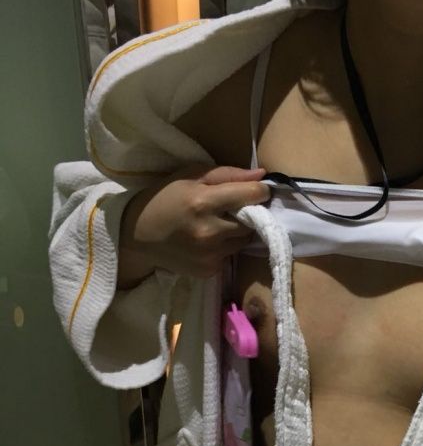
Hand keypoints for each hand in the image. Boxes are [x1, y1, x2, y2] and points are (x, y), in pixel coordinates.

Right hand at [119, 164, 270, 279]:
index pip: (251, 196)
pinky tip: (207, 242)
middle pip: (252, 223)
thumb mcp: (191, 176)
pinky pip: (230, 256)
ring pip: (243, 241)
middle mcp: (210, 231)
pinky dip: (225, 248)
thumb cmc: (165, 199)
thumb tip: (261, 175)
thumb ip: (228, 174)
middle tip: (233, 209)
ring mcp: (210, 255)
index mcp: (203, 202)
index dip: (260, 191)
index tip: (259, 191)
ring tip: (218, 225)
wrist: (138, 236)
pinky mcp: (209, 270)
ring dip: (237, 232)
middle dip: (249, 214)